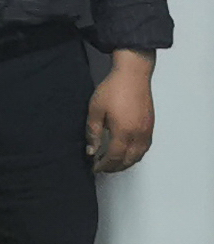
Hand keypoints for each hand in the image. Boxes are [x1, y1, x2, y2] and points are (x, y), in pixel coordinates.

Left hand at [88, 53, 154, 173]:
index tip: (95, 168)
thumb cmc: (113, 89)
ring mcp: (147, 131)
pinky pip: (144, 148)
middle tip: (103, 168)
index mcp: (123, 132)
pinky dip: (135, 154)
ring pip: (138, 156)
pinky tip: (127, 152)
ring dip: (126, 162)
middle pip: (128, 160)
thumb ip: (93, 132)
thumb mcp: (95, 110)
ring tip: (113, 162)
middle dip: (115, 167)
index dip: (104, 165)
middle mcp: (138, 135)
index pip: (114, 157)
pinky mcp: (150, 126)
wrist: (132, 75)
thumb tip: (92, 150)